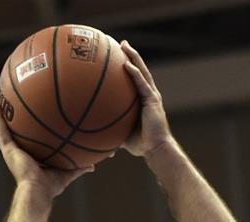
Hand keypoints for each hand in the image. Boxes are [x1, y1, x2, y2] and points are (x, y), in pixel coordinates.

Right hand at [0, 105, 94, 200]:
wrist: (37, 191)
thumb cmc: (50, 187)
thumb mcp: (68, 172)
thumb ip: (80, 167)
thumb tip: (94, 165)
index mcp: (32, 160)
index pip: (31, 143)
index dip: (30, 134)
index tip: (31, 123)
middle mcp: (20, 155)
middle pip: (16, 135)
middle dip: (14, 123)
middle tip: (13, 108)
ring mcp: (12, 153)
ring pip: (4, 132)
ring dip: (1, 118)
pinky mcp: (8, 151)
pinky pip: (1, 133)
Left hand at [120, 41, 173, 158]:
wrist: (155, 149)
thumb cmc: (140, 145)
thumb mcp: (121, 134)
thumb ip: (111, 129)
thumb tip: (94, 135)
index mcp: (142, 100)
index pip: (135, 79)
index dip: (128, 66)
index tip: (118, 56)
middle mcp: (148, 94)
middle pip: (139, 69)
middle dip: (131, 55)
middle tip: (121, 43)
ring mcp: (152, 96)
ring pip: (142, 72)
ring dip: (133, 57)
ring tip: (124, 46)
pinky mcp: (153, 100)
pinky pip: (142, 84)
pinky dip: (135, 74)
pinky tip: (127, 65)